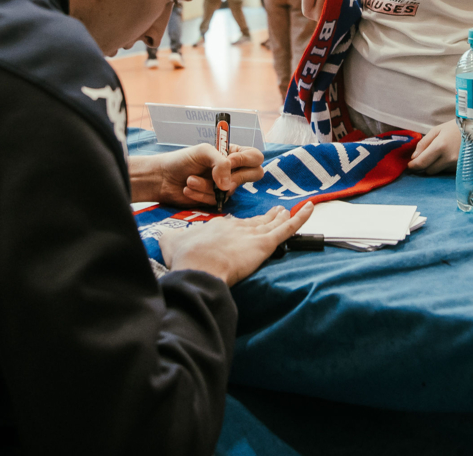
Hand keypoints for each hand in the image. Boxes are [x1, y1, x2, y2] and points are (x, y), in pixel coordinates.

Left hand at [142, 144, 265, 207]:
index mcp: (233, 153)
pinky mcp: (216, 200)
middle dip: (235, 177)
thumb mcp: (203, 152)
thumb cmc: (182, 160)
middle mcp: (233, 170)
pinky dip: (201, 195)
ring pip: (230, 190)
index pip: (255, 157)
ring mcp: (225, 186)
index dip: (245, 160)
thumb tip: (227, 185)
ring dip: (207, 186)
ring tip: (190, 180)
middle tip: (217, 175)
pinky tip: (189, 190)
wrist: (162, 178)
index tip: (228, 161)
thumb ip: (220, 163)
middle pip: (255, 174)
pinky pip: (218, 201)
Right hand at [160, 203, 314, 286]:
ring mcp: (252, 234)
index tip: (241, 225)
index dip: (239, 225)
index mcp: (218, 227)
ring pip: (272, 223)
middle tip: (273, 212)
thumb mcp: (171, 243)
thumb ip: (169, 238)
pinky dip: (301, 218)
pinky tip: (311, 208)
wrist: (198, 266)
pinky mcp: (264, 244)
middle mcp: (236, 227)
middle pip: (255, 221)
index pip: (233, 224)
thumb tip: (161, 235)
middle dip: (265, 217)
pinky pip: (288, 229)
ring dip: (281, 216)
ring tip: (287, 210)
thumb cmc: (186, 257)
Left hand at [410, 121, 461, 174]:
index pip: (422, 162)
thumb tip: (414, 157)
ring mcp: (458, 165)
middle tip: (425, 157)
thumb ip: (423, 143)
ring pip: (439, 172)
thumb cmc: (456, 127)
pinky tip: (449, 156)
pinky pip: (448, 171)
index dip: (413, 166)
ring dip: (435, 166)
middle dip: (425, 165)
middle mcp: (449, 158)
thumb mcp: (437, 130)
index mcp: (440, 146)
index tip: (409, 165)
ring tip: (441, 154)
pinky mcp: (463, 168)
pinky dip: (445, 166)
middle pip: (429, 170)